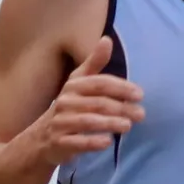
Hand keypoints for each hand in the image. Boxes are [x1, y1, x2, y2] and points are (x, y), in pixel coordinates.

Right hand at [22, 34, 143, 166]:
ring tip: (128, 126)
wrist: (42, 137)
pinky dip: (92, 142)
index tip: (140, 94)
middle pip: (97, 103)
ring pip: (87, 121)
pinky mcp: (59, 143)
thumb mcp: (79, 83)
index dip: (120, 87)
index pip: (99, 83)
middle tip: (141, 114)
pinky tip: (108, 141)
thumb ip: (95, 63)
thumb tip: (107, 39)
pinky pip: (77, 142)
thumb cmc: (69, 107)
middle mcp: (65, 102)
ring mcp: (60, 123)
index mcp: (73, 86)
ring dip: (110, 123)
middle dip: (121, 108)